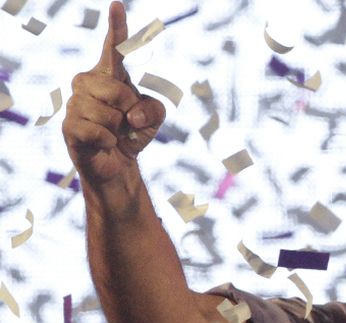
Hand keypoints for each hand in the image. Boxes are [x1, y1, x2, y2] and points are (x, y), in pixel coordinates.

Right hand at [62, 1, 164, 185]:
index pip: (114, 48)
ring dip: (119, 128)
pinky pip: (97, 131)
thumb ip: (155, 109)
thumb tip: (131, 115)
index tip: (117, 5)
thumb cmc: (134, 132)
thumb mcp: (156, 118)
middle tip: (127, 120)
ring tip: (114, 132)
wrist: (118, 162)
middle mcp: (88, 82)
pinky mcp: (69, 126)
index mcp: (110, 74)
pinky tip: (104, 143)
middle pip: (117, 89)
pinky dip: (108, 141)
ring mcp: (75, 103)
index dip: (117, 27)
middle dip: (129, 108)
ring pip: (107, 113)